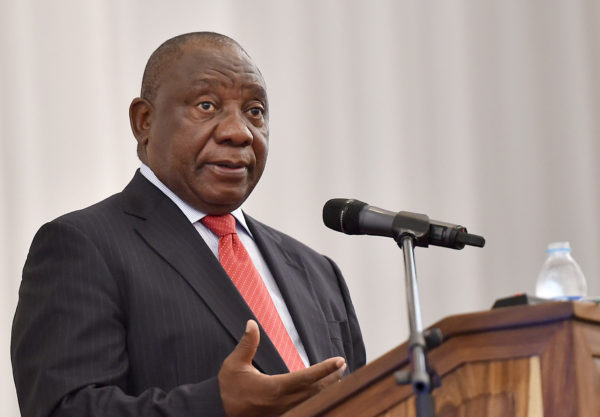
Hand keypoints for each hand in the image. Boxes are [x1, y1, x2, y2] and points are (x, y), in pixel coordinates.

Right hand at [218, 320, 346, 416]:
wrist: (217, 412)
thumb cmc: (227, 389)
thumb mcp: (234, 364)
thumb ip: (247, 343)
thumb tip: (251, 323)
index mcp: (275, 388)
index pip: (307, 377)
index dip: (325, 369)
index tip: (339, 361)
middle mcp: (283, 402)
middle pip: (316, 391)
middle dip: (332, 378)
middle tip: (342, 366)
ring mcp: (284, 412)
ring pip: (312, 401)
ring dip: (326, 389)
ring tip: (337, 377)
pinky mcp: (281, 416)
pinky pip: (304, 407)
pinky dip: (315, 398)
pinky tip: (320, 392)